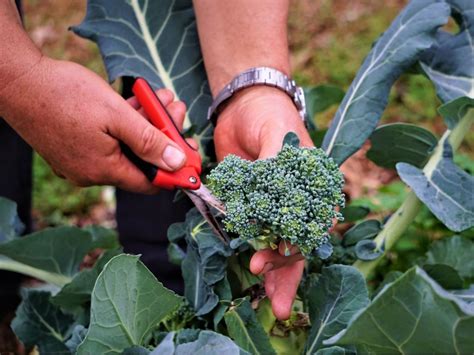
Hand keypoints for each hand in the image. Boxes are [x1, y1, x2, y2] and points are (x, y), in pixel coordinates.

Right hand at [0, 57, 186, 192]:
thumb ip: (149, 141)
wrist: (18, 81)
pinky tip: (138, 102)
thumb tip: (176, 163)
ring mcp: (81, 160)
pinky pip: (109, 140)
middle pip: (140, 161)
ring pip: (126, 146)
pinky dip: (125, 124)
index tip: (192, 155)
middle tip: (176, 110)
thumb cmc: (65, 95)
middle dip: (163, 135)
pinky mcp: (74, 146)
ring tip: (162, 98)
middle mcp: (92, 172)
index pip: (150, 183)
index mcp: (103, 170)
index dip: (175, 170)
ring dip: (147, 124)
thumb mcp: (116, 116)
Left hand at [214, 86, 312, 319]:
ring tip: (269, 299)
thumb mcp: (277, 131)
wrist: (243, 106)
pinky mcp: (252, 205)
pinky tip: (253, 271)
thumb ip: (276, 161)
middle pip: (298, 243)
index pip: (312, 225)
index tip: (276, 259)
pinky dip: (253, 251)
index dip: (297, 246)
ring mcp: (274, 206)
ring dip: (274, 271)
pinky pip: (253, 233)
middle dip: (287, 272)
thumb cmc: (269, 114)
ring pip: (278, 245)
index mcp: (313, 187)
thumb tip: (272, 191)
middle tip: (275, 301)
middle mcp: (298, 201)